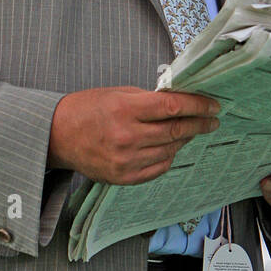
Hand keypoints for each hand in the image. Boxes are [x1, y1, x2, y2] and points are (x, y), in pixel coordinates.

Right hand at [48, 86, 219, 184]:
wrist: (57, 135)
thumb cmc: (86, 109)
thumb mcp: (118, 93)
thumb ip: (149, 100)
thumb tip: (181, 102)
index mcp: (124, 109)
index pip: (172, 107)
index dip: (197, 105)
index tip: (212, 105)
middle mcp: (126, 137)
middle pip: (175, 131)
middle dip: (199, 124)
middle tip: (212, 119)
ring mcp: (125, 160)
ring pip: (170, 150)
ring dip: (184, 139)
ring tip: (191, 130)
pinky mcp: (123, 177)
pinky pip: (158, 167)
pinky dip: (169, 156)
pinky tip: (171, 147)